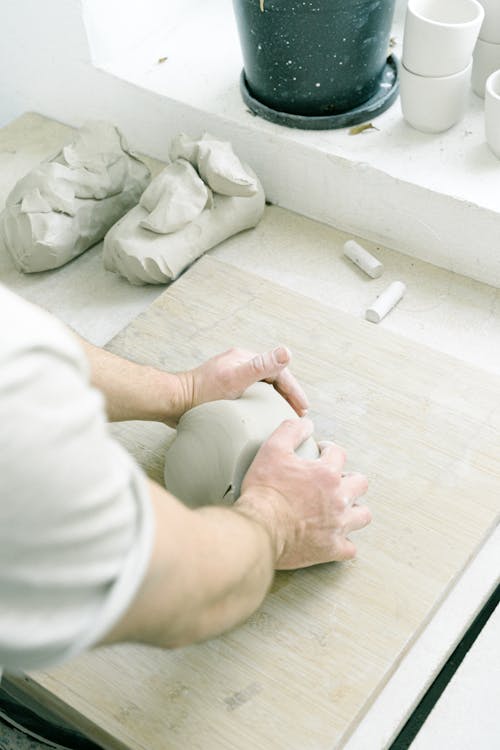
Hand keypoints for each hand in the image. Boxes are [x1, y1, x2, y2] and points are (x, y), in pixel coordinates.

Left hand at [175, 346, 308, 419]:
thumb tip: (286, 352)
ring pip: (261, 387)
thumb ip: (261, 367)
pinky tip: (261, 417)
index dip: (294, 390)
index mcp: (244, 358)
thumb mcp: (235, 380)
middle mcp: (239, 364)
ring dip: (276, 400)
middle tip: (299, 414)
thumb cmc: (201, 394)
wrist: (172, 402)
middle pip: (272, 379)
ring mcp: (230, 376)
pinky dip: (261, 404)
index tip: (303, 409)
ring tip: (284, 416)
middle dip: (288, 395)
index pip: (279, 372)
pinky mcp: (223, 389)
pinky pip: (250, 394)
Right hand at [235, 418, 370, 568]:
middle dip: (350, 479)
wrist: (260, 527)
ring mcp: (337, 525)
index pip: (339, 454)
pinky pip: (349, 548)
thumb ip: (290, 431)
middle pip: (360, 483)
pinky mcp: (331, 548)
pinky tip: (335, 539)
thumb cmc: (264, 491)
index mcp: (326, 474)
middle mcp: (338, 498)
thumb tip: (305, 423)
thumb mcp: (272, 450)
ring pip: (362, 515)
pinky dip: (344, 543)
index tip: (322, 453)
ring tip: (343, 509)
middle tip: (336, 481)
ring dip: (355, 510)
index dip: (329, 451)